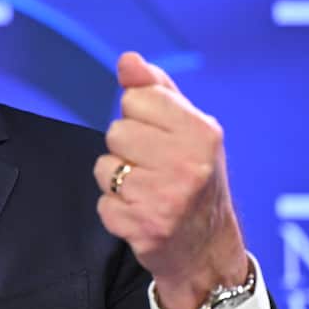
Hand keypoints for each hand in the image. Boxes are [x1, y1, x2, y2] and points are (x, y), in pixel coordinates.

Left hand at [93, 52, 249, 308]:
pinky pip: (102, 203)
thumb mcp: (187, 128)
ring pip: (104, 167)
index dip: (140, 116)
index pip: (135, 98)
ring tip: (148, 190)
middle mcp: (187, 163)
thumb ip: (156, 90)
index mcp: (201, 131)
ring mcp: (166, 198)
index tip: (160, 137)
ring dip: (118, 180)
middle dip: (128, 149)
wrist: (206, 248)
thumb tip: (127, 60)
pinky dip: (116, 210)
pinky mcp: (143, 227)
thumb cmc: (193, 176)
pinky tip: (142, 214)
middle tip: (154, 168)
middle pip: (116, 132)